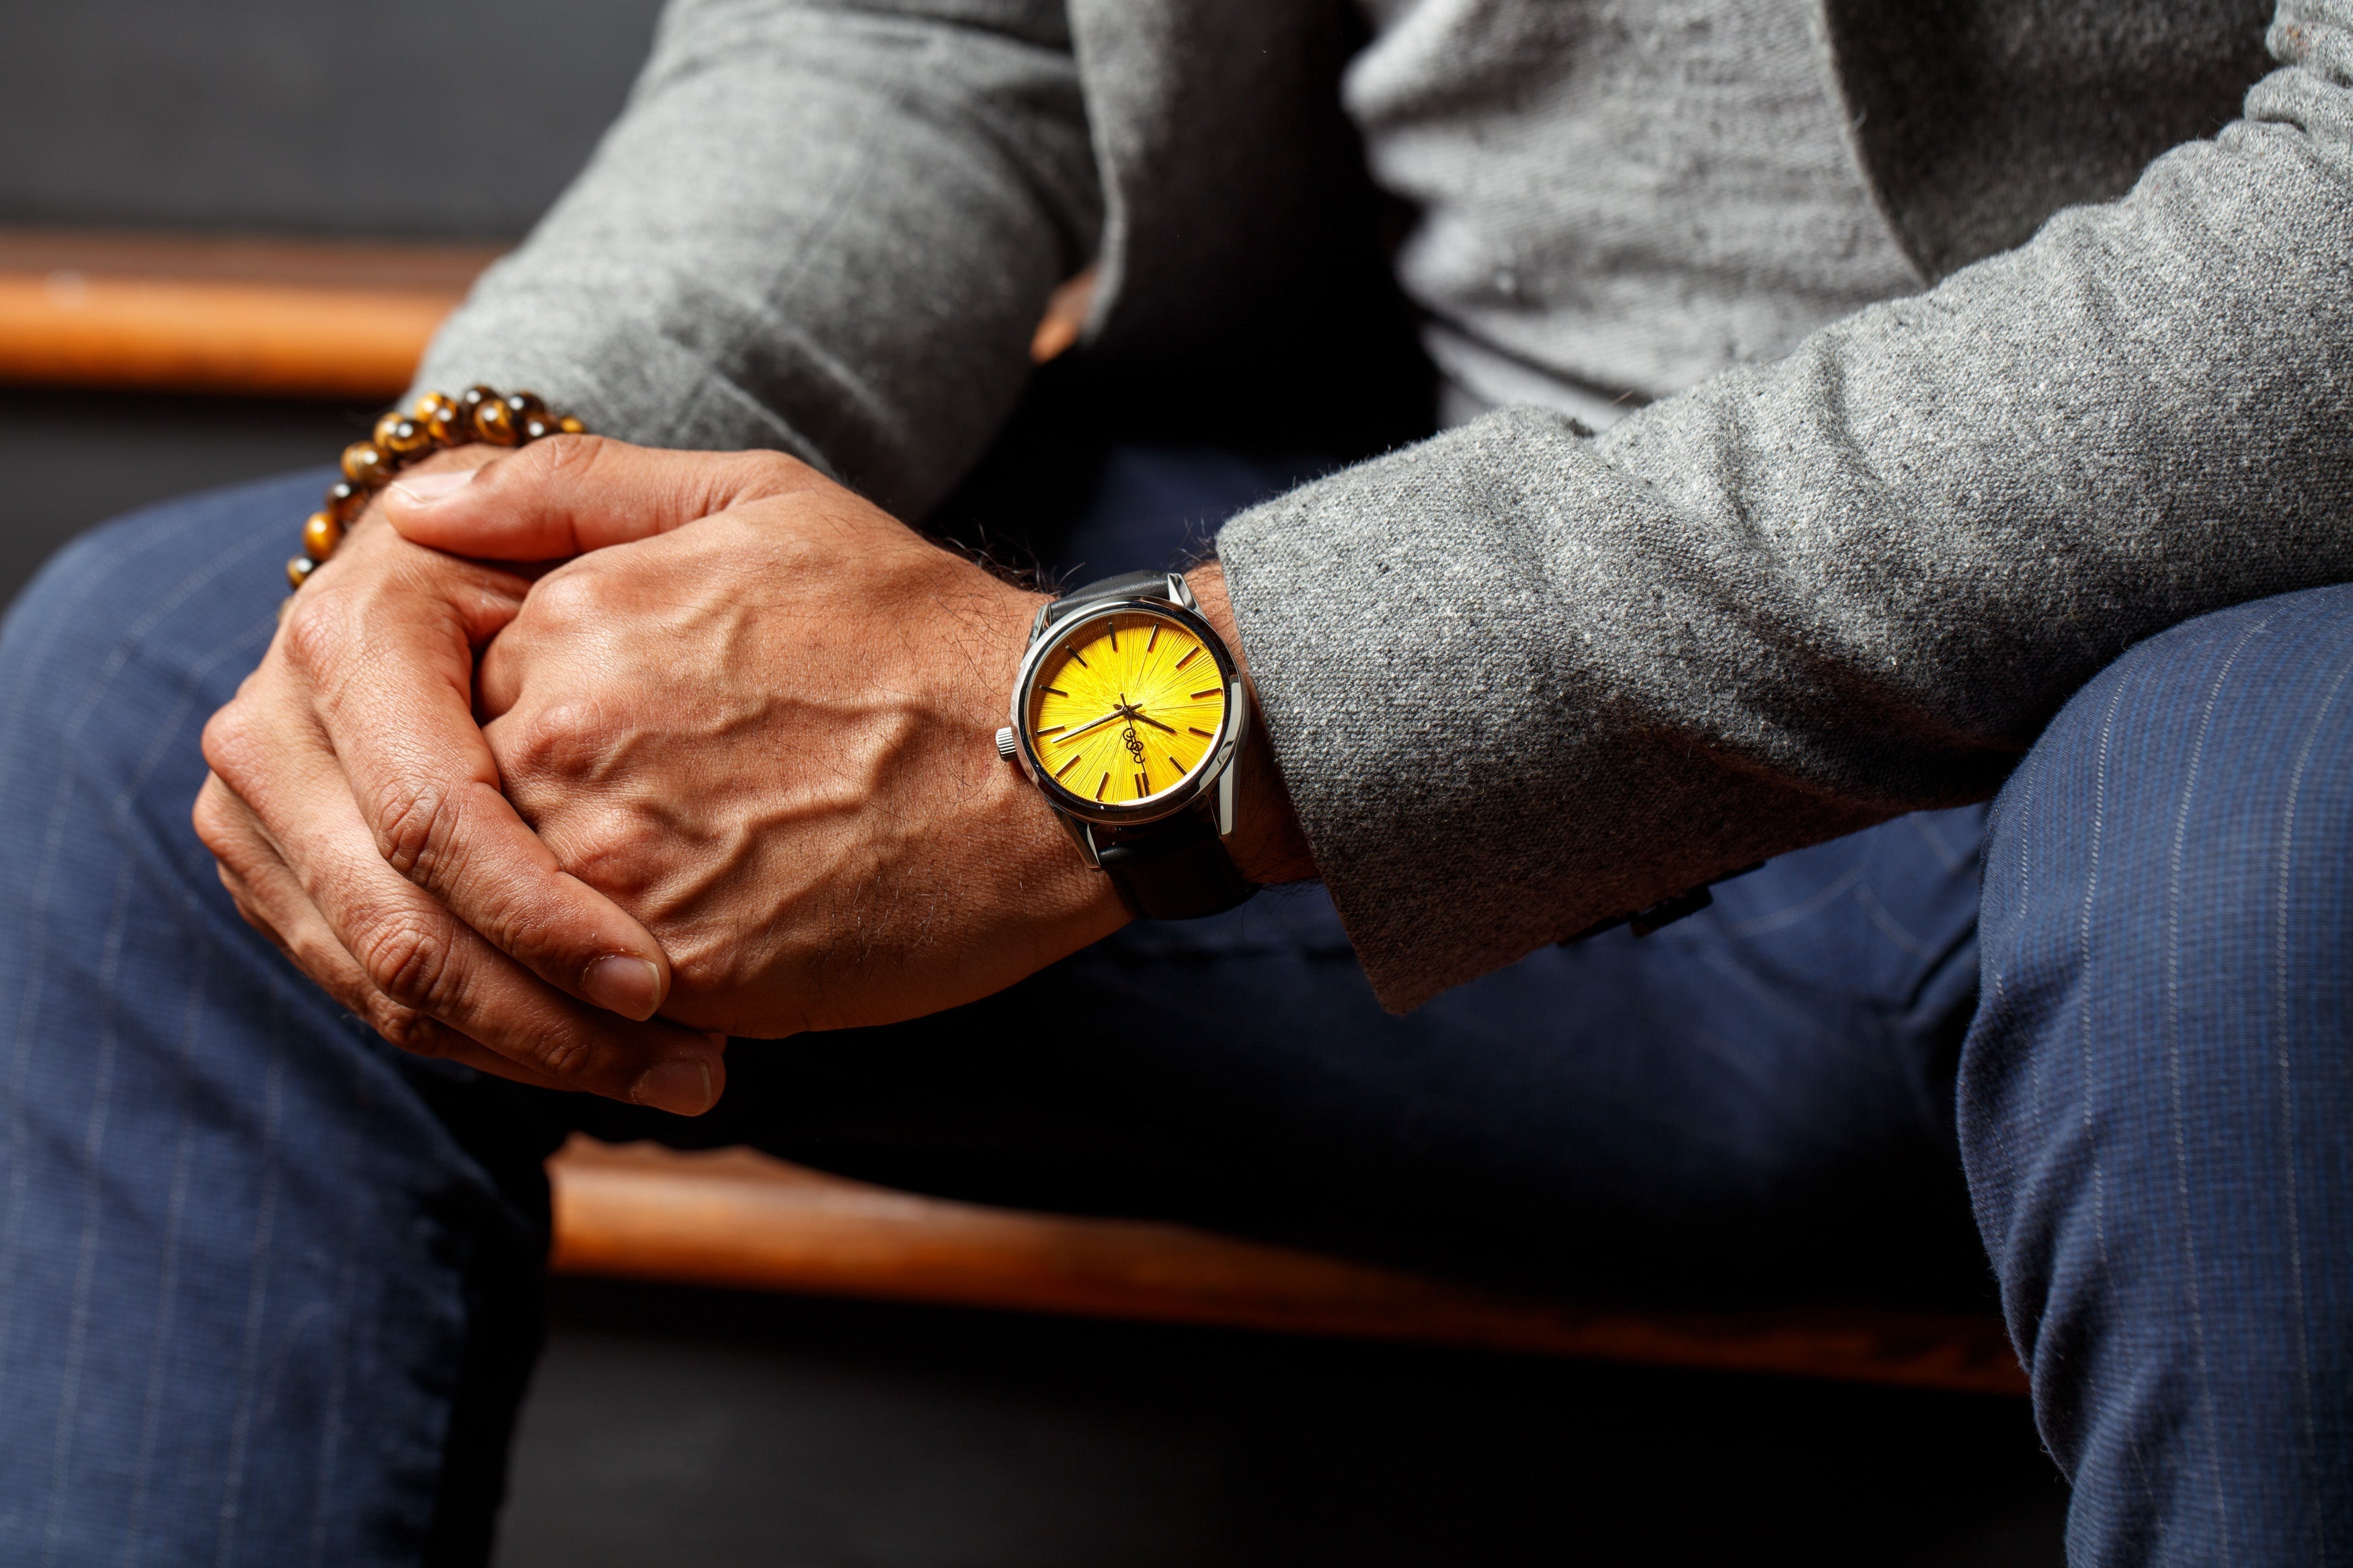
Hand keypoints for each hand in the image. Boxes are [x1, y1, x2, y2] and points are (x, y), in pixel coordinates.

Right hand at [194, 446, 726, 1112]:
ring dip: (536, 1053)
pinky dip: (497, 1043)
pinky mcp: (284, 886)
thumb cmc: (591, 558)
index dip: (541, 913)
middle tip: (697, 1067)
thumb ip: (561, 487)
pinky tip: (610, 1058)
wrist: (494, 603)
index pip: (431, 813)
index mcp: (347, 633)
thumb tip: (435, 504)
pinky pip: (382, 1001)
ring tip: (686, 1078)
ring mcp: (263, 820)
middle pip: (398, 926)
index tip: (660, 983)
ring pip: (386, 987)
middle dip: (549, 1019)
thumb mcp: (610, 504)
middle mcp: (272, 731)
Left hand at [384, 437, 1133, 1037]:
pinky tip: (749, 930)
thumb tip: (413, 511)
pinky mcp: (683, 973)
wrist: (1058, 761)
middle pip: (485, 820)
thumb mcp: (757, 501)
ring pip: (531, 918)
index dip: (554, 734)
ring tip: (724, 878)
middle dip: (567, 831)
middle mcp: (565, 741)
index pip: (465, 706)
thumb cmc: (920, 628)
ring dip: (596, 914)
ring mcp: (616, 864)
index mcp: (569, 622)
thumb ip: (570, 491)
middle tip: (697, 817)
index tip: (651, 744)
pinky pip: (606, 999)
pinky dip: (648, 984)